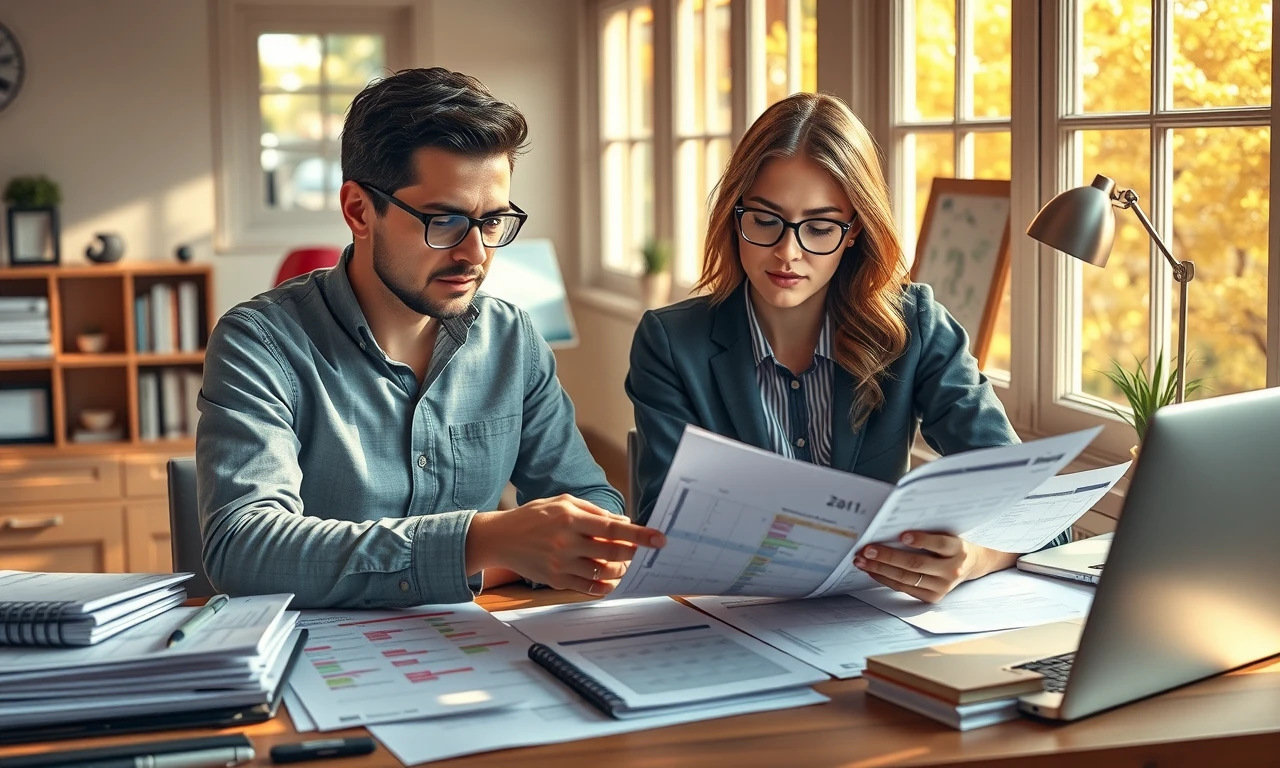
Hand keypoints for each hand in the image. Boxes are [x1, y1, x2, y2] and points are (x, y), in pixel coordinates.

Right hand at [465, 495, 664, 596]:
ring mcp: (561, 564)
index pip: (613, 528)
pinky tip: (611, 579)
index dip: (639, 535)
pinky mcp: (556, 580)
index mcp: (570, 519)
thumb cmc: (534, 517)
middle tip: (640, 552)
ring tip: (624, 564)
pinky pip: (589, 588)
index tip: (659, 538)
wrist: (500, 538)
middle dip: (634, 554)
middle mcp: (566, 542)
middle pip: (613, 553)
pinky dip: (606, 585)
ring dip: (621, 570)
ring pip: (604, 572)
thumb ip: (593, 512)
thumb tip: (623, 522)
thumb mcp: (562, 503)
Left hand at [852, 531, 1016, 602]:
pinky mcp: (932, 597)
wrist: (970, 565)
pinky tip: (871, 570)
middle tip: (867, 549)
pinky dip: (884, 578)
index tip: (902, 535)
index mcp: (959, 549)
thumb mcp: (947, 532)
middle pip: (916, 563)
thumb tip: (892, 523)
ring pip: (906, 578)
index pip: (940, 543)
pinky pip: (903, 588)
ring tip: (861, 560)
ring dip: (879, 569)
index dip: (921, 540)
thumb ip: (927, 530)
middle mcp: (952, 570)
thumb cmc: (951, 544)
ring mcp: (942, 587)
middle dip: (888, 556)